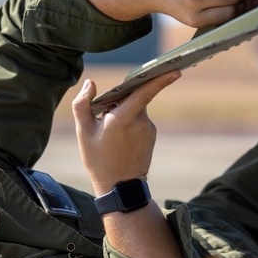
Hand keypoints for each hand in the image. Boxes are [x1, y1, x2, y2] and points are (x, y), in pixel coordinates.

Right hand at [71, 71, 179, 194]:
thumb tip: (90, 84)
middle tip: (104, 115)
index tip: (175, 70)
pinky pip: (140, 120)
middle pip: (135, 97)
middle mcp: (140, 122)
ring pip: (137, 109)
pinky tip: (120, 138)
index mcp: (122, 119)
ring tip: (110, 132)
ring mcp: (148, 129)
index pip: (144, 93)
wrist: (119, 187)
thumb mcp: (83, 131)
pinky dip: (130, 122)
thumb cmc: (98, 159)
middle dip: (121, 99)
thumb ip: (82, 104)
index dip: (159, 80)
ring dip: (124, 112)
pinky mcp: (152, 135)